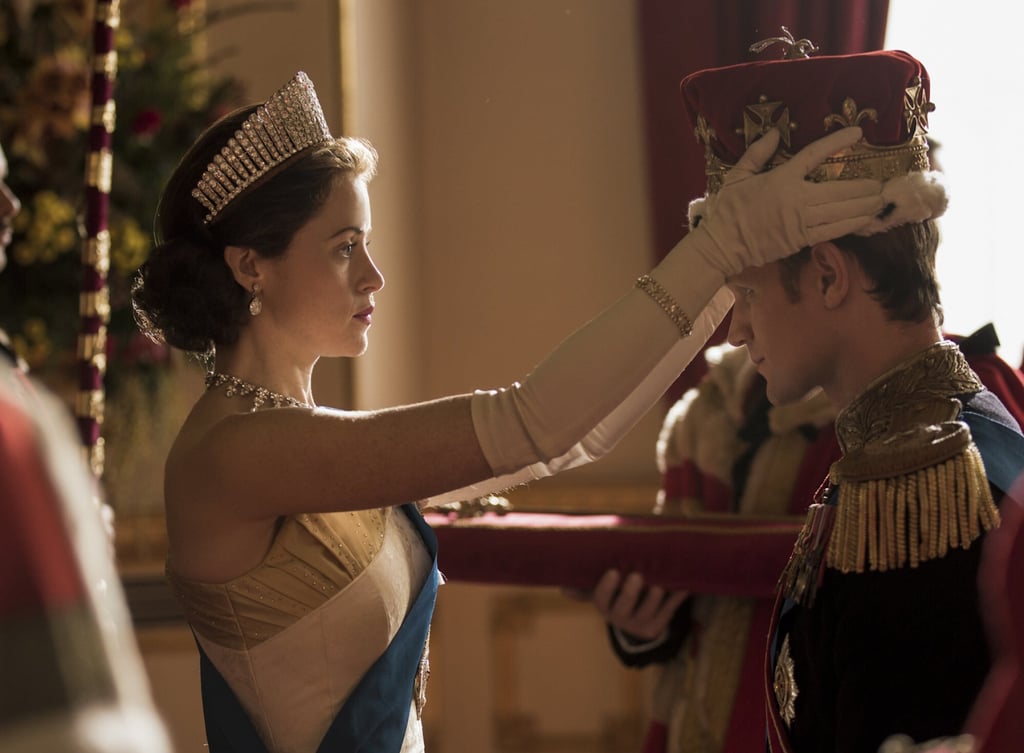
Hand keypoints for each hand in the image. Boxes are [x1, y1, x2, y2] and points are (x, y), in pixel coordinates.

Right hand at [591, 569, 688, 640]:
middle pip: (623, 608)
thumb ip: (584, 587)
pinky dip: (675, 601)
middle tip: (637, 576)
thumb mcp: (601, 591)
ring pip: (646, 614)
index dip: (607, 587)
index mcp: (604, 606)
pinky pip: (667, 615)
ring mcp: (638, 625)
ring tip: (659, 586)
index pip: (601, 598)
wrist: (634, 619)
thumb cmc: (616, 594)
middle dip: (630, 593)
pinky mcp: (655, 628)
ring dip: (653, 600)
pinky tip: (684, 589)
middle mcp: (619, 619)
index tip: (614, 572)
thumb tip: (562, 587)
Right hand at [694, 126, 884, 275]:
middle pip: (840, 190)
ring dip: (864, 206)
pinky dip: (852, 224)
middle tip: (882, 184)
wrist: (722, 245)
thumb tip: (776, 132)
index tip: (858, 134)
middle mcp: (796, 199)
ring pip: (841, 212)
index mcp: (781, 179)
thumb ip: (758, 153)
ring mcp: (801, 222)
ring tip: (879, 201)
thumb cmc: (728, 209)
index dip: (837, 142)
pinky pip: (833, 231)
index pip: (814, 155)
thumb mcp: (737, 175)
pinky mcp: (802, 240)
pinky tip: (865, 219)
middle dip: (864, 187)